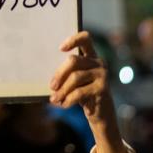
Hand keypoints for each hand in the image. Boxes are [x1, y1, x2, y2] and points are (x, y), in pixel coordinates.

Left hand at [51, 31, 130, 152]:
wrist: (100, 113)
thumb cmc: (83, 94)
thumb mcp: (74, 82)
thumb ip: (67, 74)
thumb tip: (50, 78)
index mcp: (91, 56)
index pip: (86, 39)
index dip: (73, 40)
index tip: (60, 49)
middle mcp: (99, 62)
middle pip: (74, 61)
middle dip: (59, 74)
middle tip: (51, 86)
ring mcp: (102, 74)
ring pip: (75, 77)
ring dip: (62, 90)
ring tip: (54, 99)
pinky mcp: (103, 88)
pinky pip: (80, 92)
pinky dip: (68, 99)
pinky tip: (63, 104)